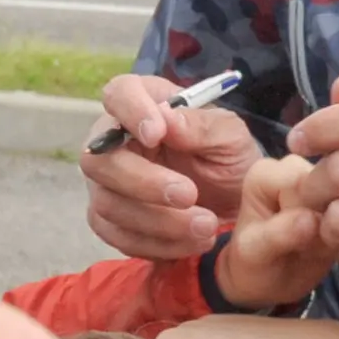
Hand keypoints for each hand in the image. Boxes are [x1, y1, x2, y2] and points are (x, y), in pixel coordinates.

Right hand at [81, 73, 261, 259]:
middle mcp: (115, 141)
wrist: (238, 203)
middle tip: (189, 195)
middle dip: (144, 182)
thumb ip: (201, 126)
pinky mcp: (112, 221)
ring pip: (108, 204)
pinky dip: (157, 244)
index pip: (119, 94)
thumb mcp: (231, 137)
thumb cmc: (230, 157)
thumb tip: (166, 119)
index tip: (156, 134)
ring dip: (158, 221)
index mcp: (146, 103)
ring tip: (206, 225)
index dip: (130, 112)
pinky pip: (119, 236)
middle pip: (100, 160)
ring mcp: (108, 184)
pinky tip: (192, 242)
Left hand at [213, 157, 333, 309]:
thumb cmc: (256, 265)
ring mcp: (323, 178)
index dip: (309, 213)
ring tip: (323, 245)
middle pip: (333, 184)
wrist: (269, 280)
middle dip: (330, 219)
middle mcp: (296, 166)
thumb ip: (277, 235)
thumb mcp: (255, 255)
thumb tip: (310, 220)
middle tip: (311, 246)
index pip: (304, 182)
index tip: (298, 241)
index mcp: (267, 173)